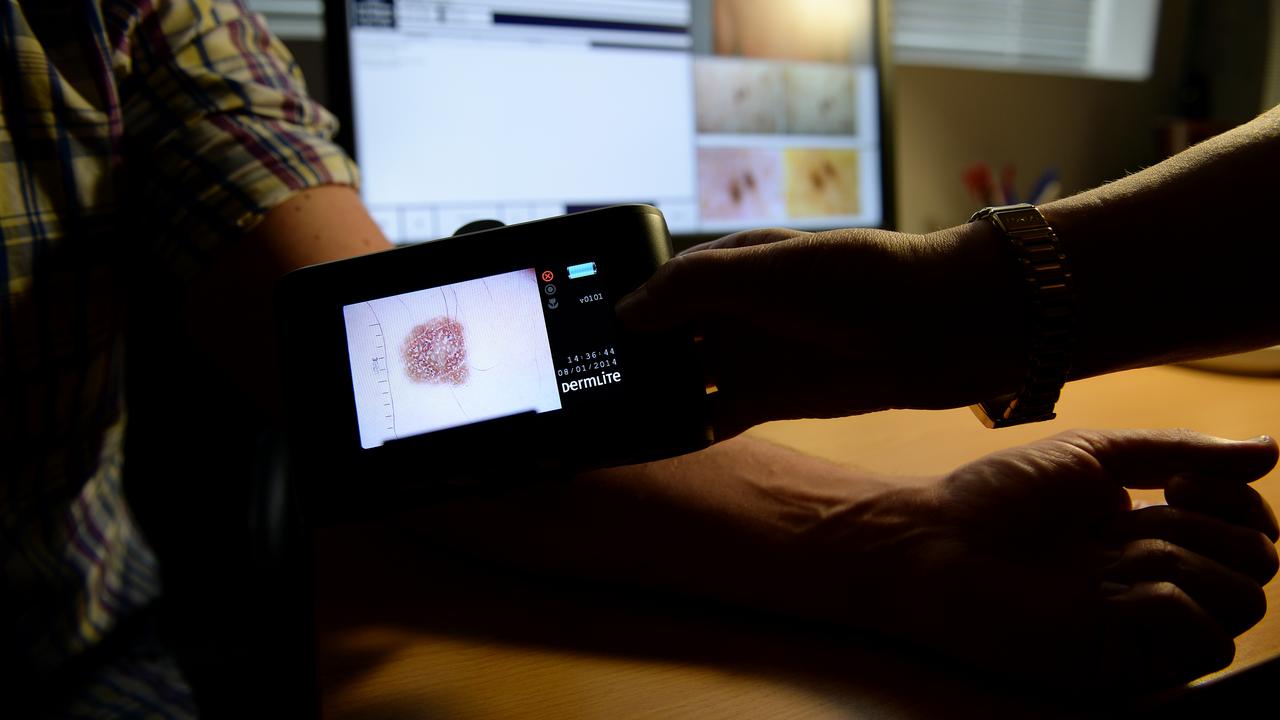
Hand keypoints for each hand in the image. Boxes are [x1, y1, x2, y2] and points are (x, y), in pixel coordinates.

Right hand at [615, 225, 1021, 437]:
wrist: (944, 326)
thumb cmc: (862, 279)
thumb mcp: (773, 268)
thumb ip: (698, 285)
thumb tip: (627, 313)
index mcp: (726, 266)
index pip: (653, 287)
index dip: (615, 307)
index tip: (573, 331)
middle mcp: (730, 311)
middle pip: (661, 338)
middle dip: (626, 358)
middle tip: (579, 386)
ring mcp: (749, 356)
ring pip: (682, 380)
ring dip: (651, 396)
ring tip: (606, 417)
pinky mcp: (771, 399)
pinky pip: (714, 417)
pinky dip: (686, 429)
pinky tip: (656, 443)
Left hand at [815, 429, 1278, 689]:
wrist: (936, 541)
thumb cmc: (998, 495)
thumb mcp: (1094, 455)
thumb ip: (1180, 448)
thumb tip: (1272, 450)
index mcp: (1151, 529)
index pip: (1247, 527)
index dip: (1238, 500)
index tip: (1176, 478)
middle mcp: (1155, 576)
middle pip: (1259, 564)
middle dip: (1221, 526)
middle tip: (1157, 508)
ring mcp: (1142, 621)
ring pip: (1244, 603)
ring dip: (1196, 561)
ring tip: (1126, 549)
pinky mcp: (1124, 661)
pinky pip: (1205, 644)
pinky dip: (1179, 606)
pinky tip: (1121, 586)